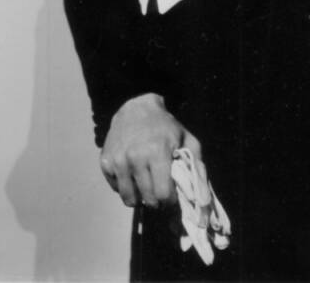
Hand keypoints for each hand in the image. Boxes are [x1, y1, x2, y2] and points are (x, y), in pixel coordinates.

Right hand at [99, 93, 200, 207]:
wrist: (136, 109)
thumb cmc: (165, 127)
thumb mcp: (187, 140)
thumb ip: (198, 169)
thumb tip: (203, 201)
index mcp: (157, 151)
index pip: (163, 194)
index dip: (169, 200)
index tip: (171, 194)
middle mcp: (135, 156)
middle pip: (147, 199)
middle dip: (156, 201)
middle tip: (159, 191)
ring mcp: (118, 159)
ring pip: (129, 199)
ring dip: (139, 198)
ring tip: (146, 186)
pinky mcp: (105, 161)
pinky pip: (116, 189)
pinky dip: (125, 188)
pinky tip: (133, 175)